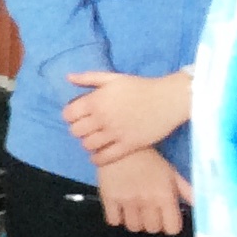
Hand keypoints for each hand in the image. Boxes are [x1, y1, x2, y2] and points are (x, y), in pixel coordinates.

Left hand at [64, 69, 190, 165]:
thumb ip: (88, 78)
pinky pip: (105, 157)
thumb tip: (68, 78)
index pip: (68, 115)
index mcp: (96, 101)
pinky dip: (98, 158)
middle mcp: (102, 118)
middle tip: (86, 129)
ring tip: (94, 140)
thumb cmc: (140, 86)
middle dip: (78, 130)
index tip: (77, 116)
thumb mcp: (113, 78)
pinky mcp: (128, 145)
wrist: (168, 99)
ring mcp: (115, 133)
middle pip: (75, 131)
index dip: (70, 116)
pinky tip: (99, 155)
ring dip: (88, 143)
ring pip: (88, 145)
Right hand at [94, 146, 193, 235]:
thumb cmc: (149, 160)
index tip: (165, 217)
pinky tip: (120, 207)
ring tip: (134, 209)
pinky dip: (117, 218)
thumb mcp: (171, 173)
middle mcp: (147, 201)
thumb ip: (187, 191)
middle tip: (149, 210)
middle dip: (152, 222)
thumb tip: (202, 204)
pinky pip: (113, 221)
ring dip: (135, 220)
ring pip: (133, 227)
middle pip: (152, 229)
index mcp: (165, 195)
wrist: (121, 145)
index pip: (172, 228)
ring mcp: (126, 200)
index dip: (170, 224)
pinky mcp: (108, 198)